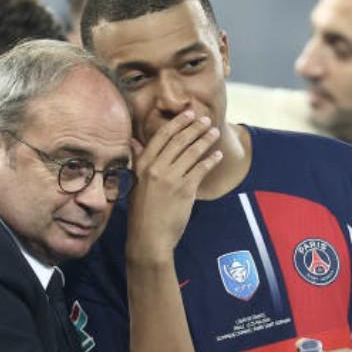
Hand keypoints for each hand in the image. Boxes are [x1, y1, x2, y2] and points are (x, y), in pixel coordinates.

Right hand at [127, 110, 222, 258]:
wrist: (148, 238)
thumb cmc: (141, 213)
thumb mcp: (134, 184)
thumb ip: (137, 160)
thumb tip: (133, 141)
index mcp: (141, 165)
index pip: (161, 136)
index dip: (177, 122)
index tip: (188, 113)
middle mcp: (155, 168)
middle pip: (179, 140)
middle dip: (195, 127)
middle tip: (206, 119)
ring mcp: (171, 178)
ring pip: (192, 152)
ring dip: (206, 139)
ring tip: (214, 132)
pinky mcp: (185, 190)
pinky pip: (201, 169)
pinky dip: (211, 160)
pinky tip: (217, 156)